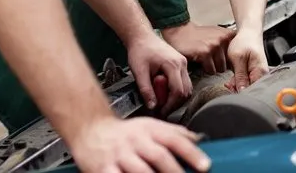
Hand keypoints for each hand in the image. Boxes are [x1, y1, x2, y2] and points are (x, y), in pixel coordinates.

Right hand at [69, 116, 209, 172]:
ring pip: (140, 170)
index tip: (205, 166)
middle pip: (159, 156)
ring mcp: (119, 155)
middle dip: (175, 171)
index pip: (174, 139)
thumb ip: (175, 133)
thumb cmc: (125, 133)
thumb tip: (200, 140)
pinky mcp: (103, 169)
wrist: (90, 129)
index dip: (191, 152)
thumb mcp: (150, 126)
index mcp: (150, 130)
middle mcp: (135, 141)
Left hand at [126, 33, 192, 115]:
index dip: (170, 105)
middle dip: (174, 103)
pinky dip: (177, 90)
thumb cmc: (139, 51)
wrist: (141, 37)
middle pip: (186, 91)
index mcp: (173, 64)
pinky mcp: (181, 64)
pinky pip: (184, 82)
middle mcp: (182, 64)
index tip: (160, 111)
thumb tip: (152, 106)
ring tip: (162, 100)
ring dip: (176, 97)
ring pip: (187, 88)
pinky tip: (164, 92)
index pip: (178, 91)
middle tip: (161, 108)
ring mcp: (183, 63)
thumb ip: (145, 89)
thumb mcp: (138, 71)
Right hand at [161, 22, 235, 74]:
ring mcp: (214, 45)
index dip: (230, 60)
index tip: (223, 59)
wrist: (181, 32)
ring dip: (213, 67)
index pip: (237, 55)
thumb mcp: (217, 34)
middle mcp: (223, 39)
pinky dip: (205, 69)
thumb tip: (237, 61)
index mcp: (228, 34)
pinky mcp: (205, 53)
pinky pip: (211, 70)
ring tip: (206, 60)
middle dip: (220, 64)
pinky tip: (200, 61)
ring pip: (220, 68)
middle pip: (229, 63)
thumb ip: (228, 44)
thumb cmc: (199, 36)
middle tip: (211, 60)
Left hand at [224, 28, 268, 91]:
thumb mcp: (238, 58)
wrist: (249, 33)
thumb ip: (240, 76)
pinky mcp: (254, 73)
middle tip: (228, 83)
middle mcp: (262, 75)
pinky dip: (238, 80)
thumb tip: (241, 91)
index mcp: (260, 72)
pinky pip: (246, 81)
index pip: (251, 90)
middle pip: (249, 89)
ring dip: (236, 84)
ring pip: (246, 86)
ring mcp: (258, 74)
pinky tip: (233, 77)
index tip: (231, 87)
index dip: (239, 91)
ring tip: (231, 77)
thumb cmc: (245, 41)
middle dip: (237, 88)